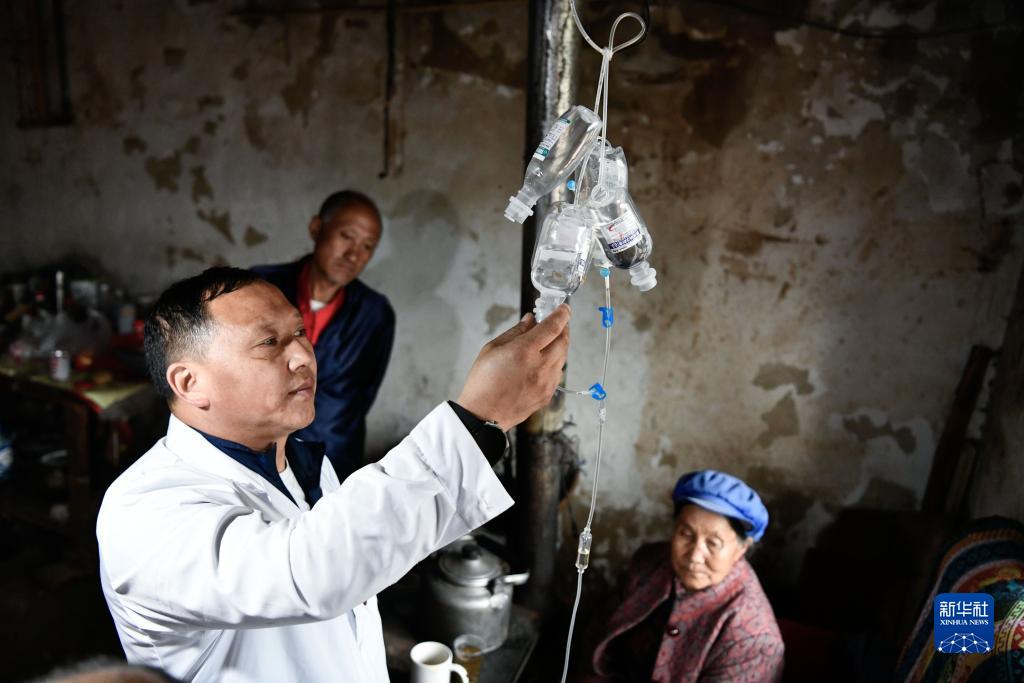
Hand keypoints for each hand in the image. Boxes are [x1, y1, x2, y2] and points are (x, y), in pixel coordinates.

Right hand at [456, 305, 570, 430]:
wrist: (482, 415)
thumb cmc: (482, 382)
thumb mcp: (492, 349)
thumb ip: (515, 332)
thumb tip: (531, 320)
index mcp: (525, 351)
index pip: (552, 327)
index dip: (561, 314)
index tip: (564, 308)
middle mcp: (540, 366)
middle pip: (563, 342)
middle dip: (564, 329)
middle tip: (559, 322)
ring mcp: (546, 383)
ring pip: (563, 358)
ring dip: (560, 346)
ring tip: (550, 341)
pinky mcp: (547, 395)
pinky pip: (558, 374)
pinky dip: (555, 363)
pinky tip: (544, 362)